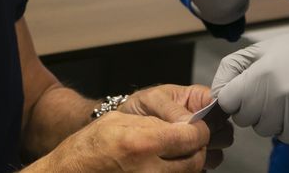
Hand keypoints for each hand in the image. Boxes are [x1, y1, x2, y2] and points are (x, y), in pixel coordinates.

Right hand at [40, 110, 208, 172]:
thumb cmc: (89, 146)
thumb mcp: (119, 121)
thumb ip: (154, 123)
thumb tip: (182, 124)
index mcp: (142, 144)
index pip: (191, 137)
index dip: (199, 130)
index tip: (198, 127)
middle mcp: (149, 170)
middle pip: (195, 161)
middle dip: (197, 148)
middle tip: (190, 140)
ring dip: (188, 163)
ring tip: (175, 153)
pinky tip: (165, 166)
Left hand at [122, 84, 232, 169]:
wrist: (126, 127)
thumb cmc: (140, 107)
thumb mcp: (152, 100)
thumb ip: (171, 109)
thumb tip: (190, 122)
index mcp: (196, 98)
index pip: (220, 101)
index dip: (218, 110)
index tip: (207, 119)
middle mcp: (203, 117)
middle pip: (224, 125)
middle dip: (212, 132)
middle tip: (193, 134)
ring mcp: (200, 136)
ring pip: (220, 143)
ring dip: (207, 146)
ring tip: (185, 144)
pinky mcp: (196, 153)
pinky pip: (210, 159)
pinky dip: (201, 159)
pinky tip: (185, 155)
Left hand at [211, 16, 288, 143]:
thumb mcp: (256, 51)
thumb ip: (229, 71)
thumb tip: (216, 94)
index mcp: (259, 74)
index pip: (227, 102)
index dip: (233, 97)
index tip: (243, 90)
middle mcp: (276, 95)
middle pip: (243, 119)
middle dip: (250, 108)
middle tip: (266, 91)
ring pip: (264, 130)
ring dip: (269, 119)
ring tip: (283, 98)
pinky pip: (286, 137)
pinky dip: (288, 127)